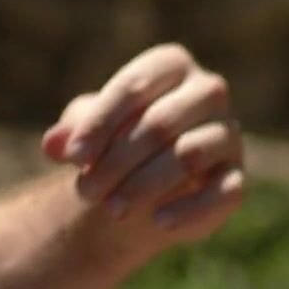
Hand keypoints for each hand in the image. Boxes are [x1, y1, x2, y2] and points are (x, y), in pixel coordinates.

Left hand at [39, 43, 245, 258]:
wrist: (143, 185)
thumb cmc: (114, 143)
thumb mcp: (87, 133)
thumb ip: (71, 133)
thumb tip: (54, 144)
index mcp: (173, 64)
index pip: (136, 85)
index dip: (101, 122)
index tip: (72, 157)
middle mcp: (208, 91)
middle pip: (162, 122)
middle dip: (118, 160)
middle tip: (85, 192)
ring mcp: (227, 134)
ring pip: (190, 155)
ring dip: (145, 185)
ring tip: (111, 210)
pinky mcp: (235, 177)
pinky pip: (222, 192)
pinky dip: (188, 209)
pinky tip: (157, 224)